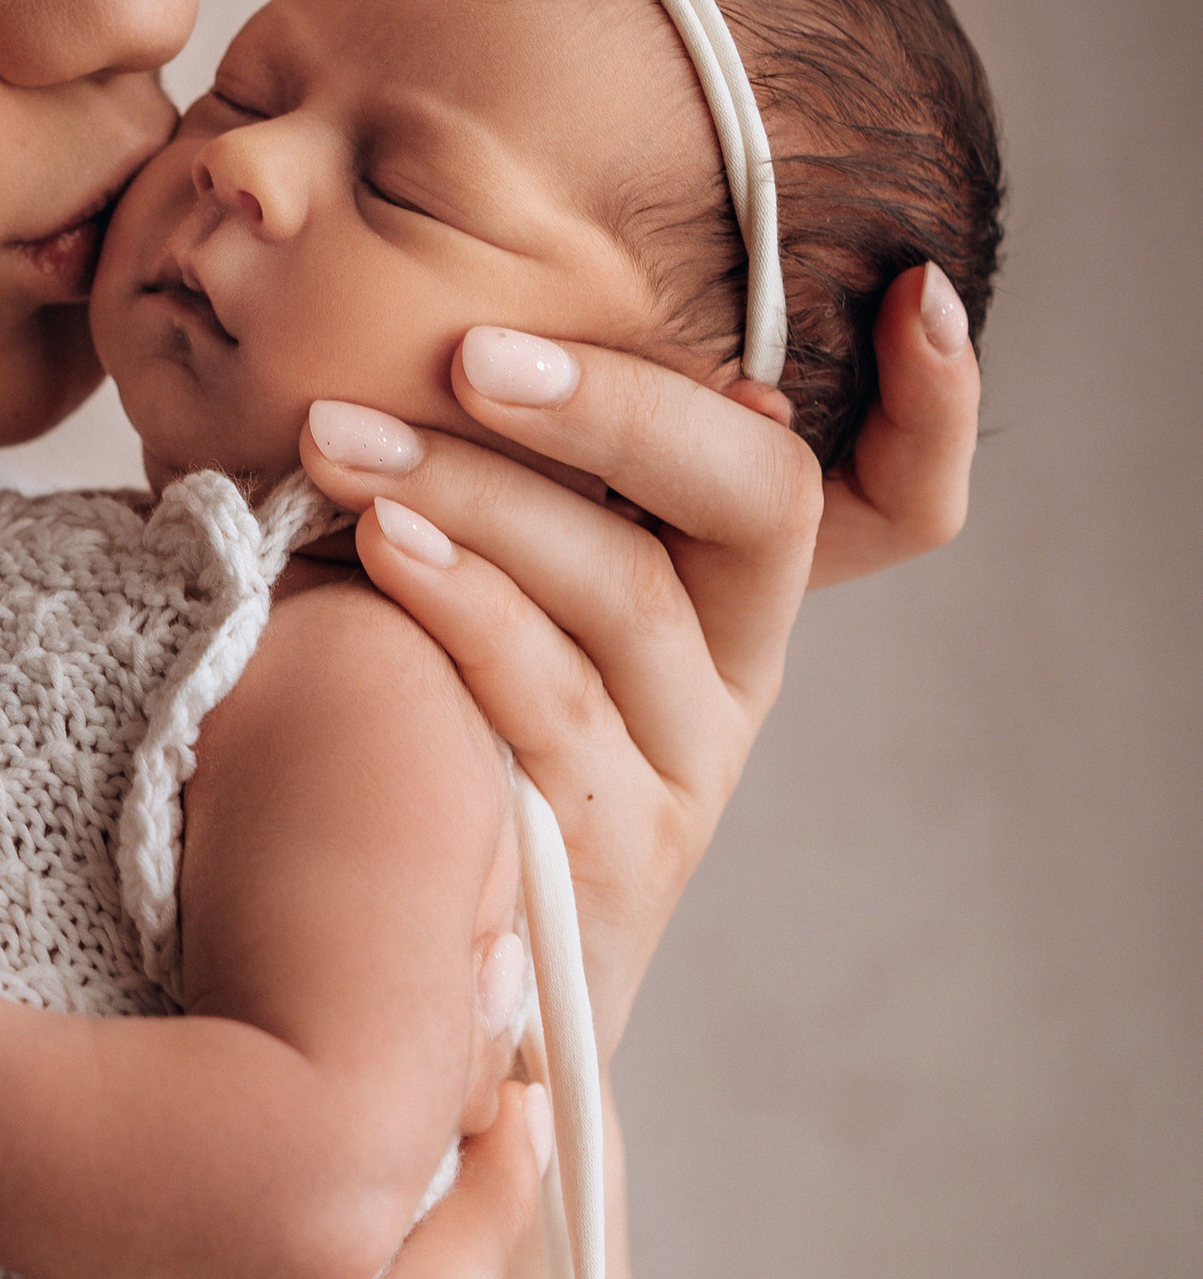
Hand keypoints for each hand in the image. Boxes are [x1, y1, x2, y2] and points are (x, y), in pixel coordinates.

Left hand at [294, 270, 976, 1055]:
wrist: (395, 983)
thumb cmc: (411, 725)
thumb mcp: (461, 585)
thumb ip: (499, 472)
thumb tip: (446, 309)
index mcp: (726, 592)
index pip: (895, 500)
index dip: (935, 412)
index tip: (918, 295)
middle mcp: (732, 671)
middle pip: (761, 503)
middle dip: (623, 406)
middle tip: (473, 351)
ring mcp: (677, 768)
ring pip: (626, 591)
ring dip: (479, 494)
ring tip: (343, 441)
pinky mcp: (603, 855)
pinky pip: (544, 700)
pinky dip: (461, 605)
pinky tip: (377, 544)